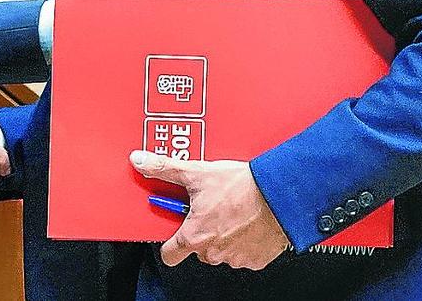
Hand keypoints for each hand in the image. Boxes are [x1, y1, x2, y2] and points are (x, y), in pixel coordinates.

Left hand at [131, 151, 289, 269]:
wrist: (279, 194)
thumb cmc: (241, 186)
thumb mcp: (196, 172)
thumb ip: (164, 169)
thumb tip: (141, 161)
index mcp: (194, 236)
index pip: (169, 254)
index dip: (169, 242)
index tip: (174, 228)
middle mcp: (213, 252)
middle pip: (196, 249)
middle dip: (200, 231)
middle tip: (208, 209)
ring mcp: (235, 258)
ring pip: (219, 251)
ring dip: (222, 235)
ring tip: (230, 211)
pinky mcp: (255, 260)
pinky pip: (243, 254)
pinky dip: (243, 241)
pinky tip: (246, 221)